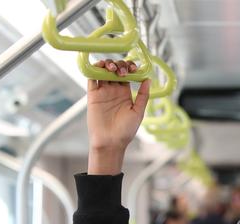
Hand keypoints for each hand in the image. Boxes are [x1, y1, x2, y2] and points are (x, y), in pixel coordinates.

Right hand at [86, 59, 150, 174]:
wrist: (111, 142)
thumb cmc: (126, 131)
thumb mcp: (138, 112)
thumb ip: (143, 96)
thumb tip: (148, 79)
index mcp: (125, 93)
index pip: (126, 73)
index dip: (129, 67)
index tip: (133, 68)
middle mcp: (113, 90)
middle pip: (114, 69)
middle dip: (119, 65)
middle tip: (123, 72)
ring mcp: (102, 92)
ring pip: (102, 71)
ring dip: (107, 64)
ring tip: (112, 68)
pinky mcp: (93, 95)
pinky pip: (91, 78)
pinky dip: (94, 69)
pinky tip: (100, 66)